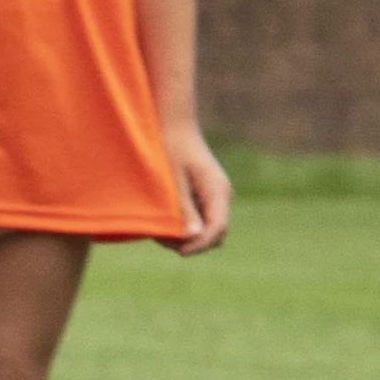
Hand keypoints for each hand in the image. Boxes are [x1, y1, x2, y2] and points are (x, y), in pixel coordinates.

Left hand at [161, 125, 232, 255]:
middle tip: (161, 238)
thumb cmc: (170, 148)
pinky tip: (162, 219)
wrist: (174, 127)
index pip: (218, 227)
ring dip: (186, 235)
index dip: (201, 244)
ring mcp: (214, 197)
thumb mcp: (173, 178)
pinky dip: (183, 225)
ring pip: (207, 229)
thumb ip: (183, 207)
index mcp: (217, 190)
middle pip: (216, 233)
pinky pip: (199, 219)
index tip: (180, 252)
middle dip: (192, 242)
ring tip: (157, 229)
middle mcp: (221, 196)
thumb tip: (193, 237)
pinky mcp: (204, 197)